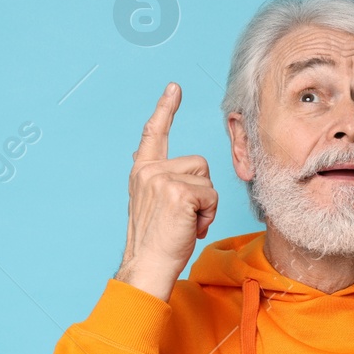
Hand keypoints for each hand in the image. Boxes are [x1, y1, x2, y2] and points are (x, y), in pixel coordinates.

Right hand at [115, 83, 217, 301]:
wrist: (149, 266)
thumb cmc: (157, 241)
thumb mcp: (150, 203)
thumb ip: (155, 178)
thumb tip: (147, 157)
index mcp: (142, 171)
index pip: (154, 133)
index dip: (165, 109)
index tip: (174, 87)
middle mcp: (148, 170)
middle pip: (199, 163)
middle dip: (202, 191)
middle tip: (185, 218)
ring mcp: (161, 179)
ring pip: (207, 179)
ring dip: (206, 205)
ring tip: (187, 223)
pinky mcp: (178, 192)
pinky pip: (211, 195)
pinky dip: (208, 215)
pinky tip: (191, 228)